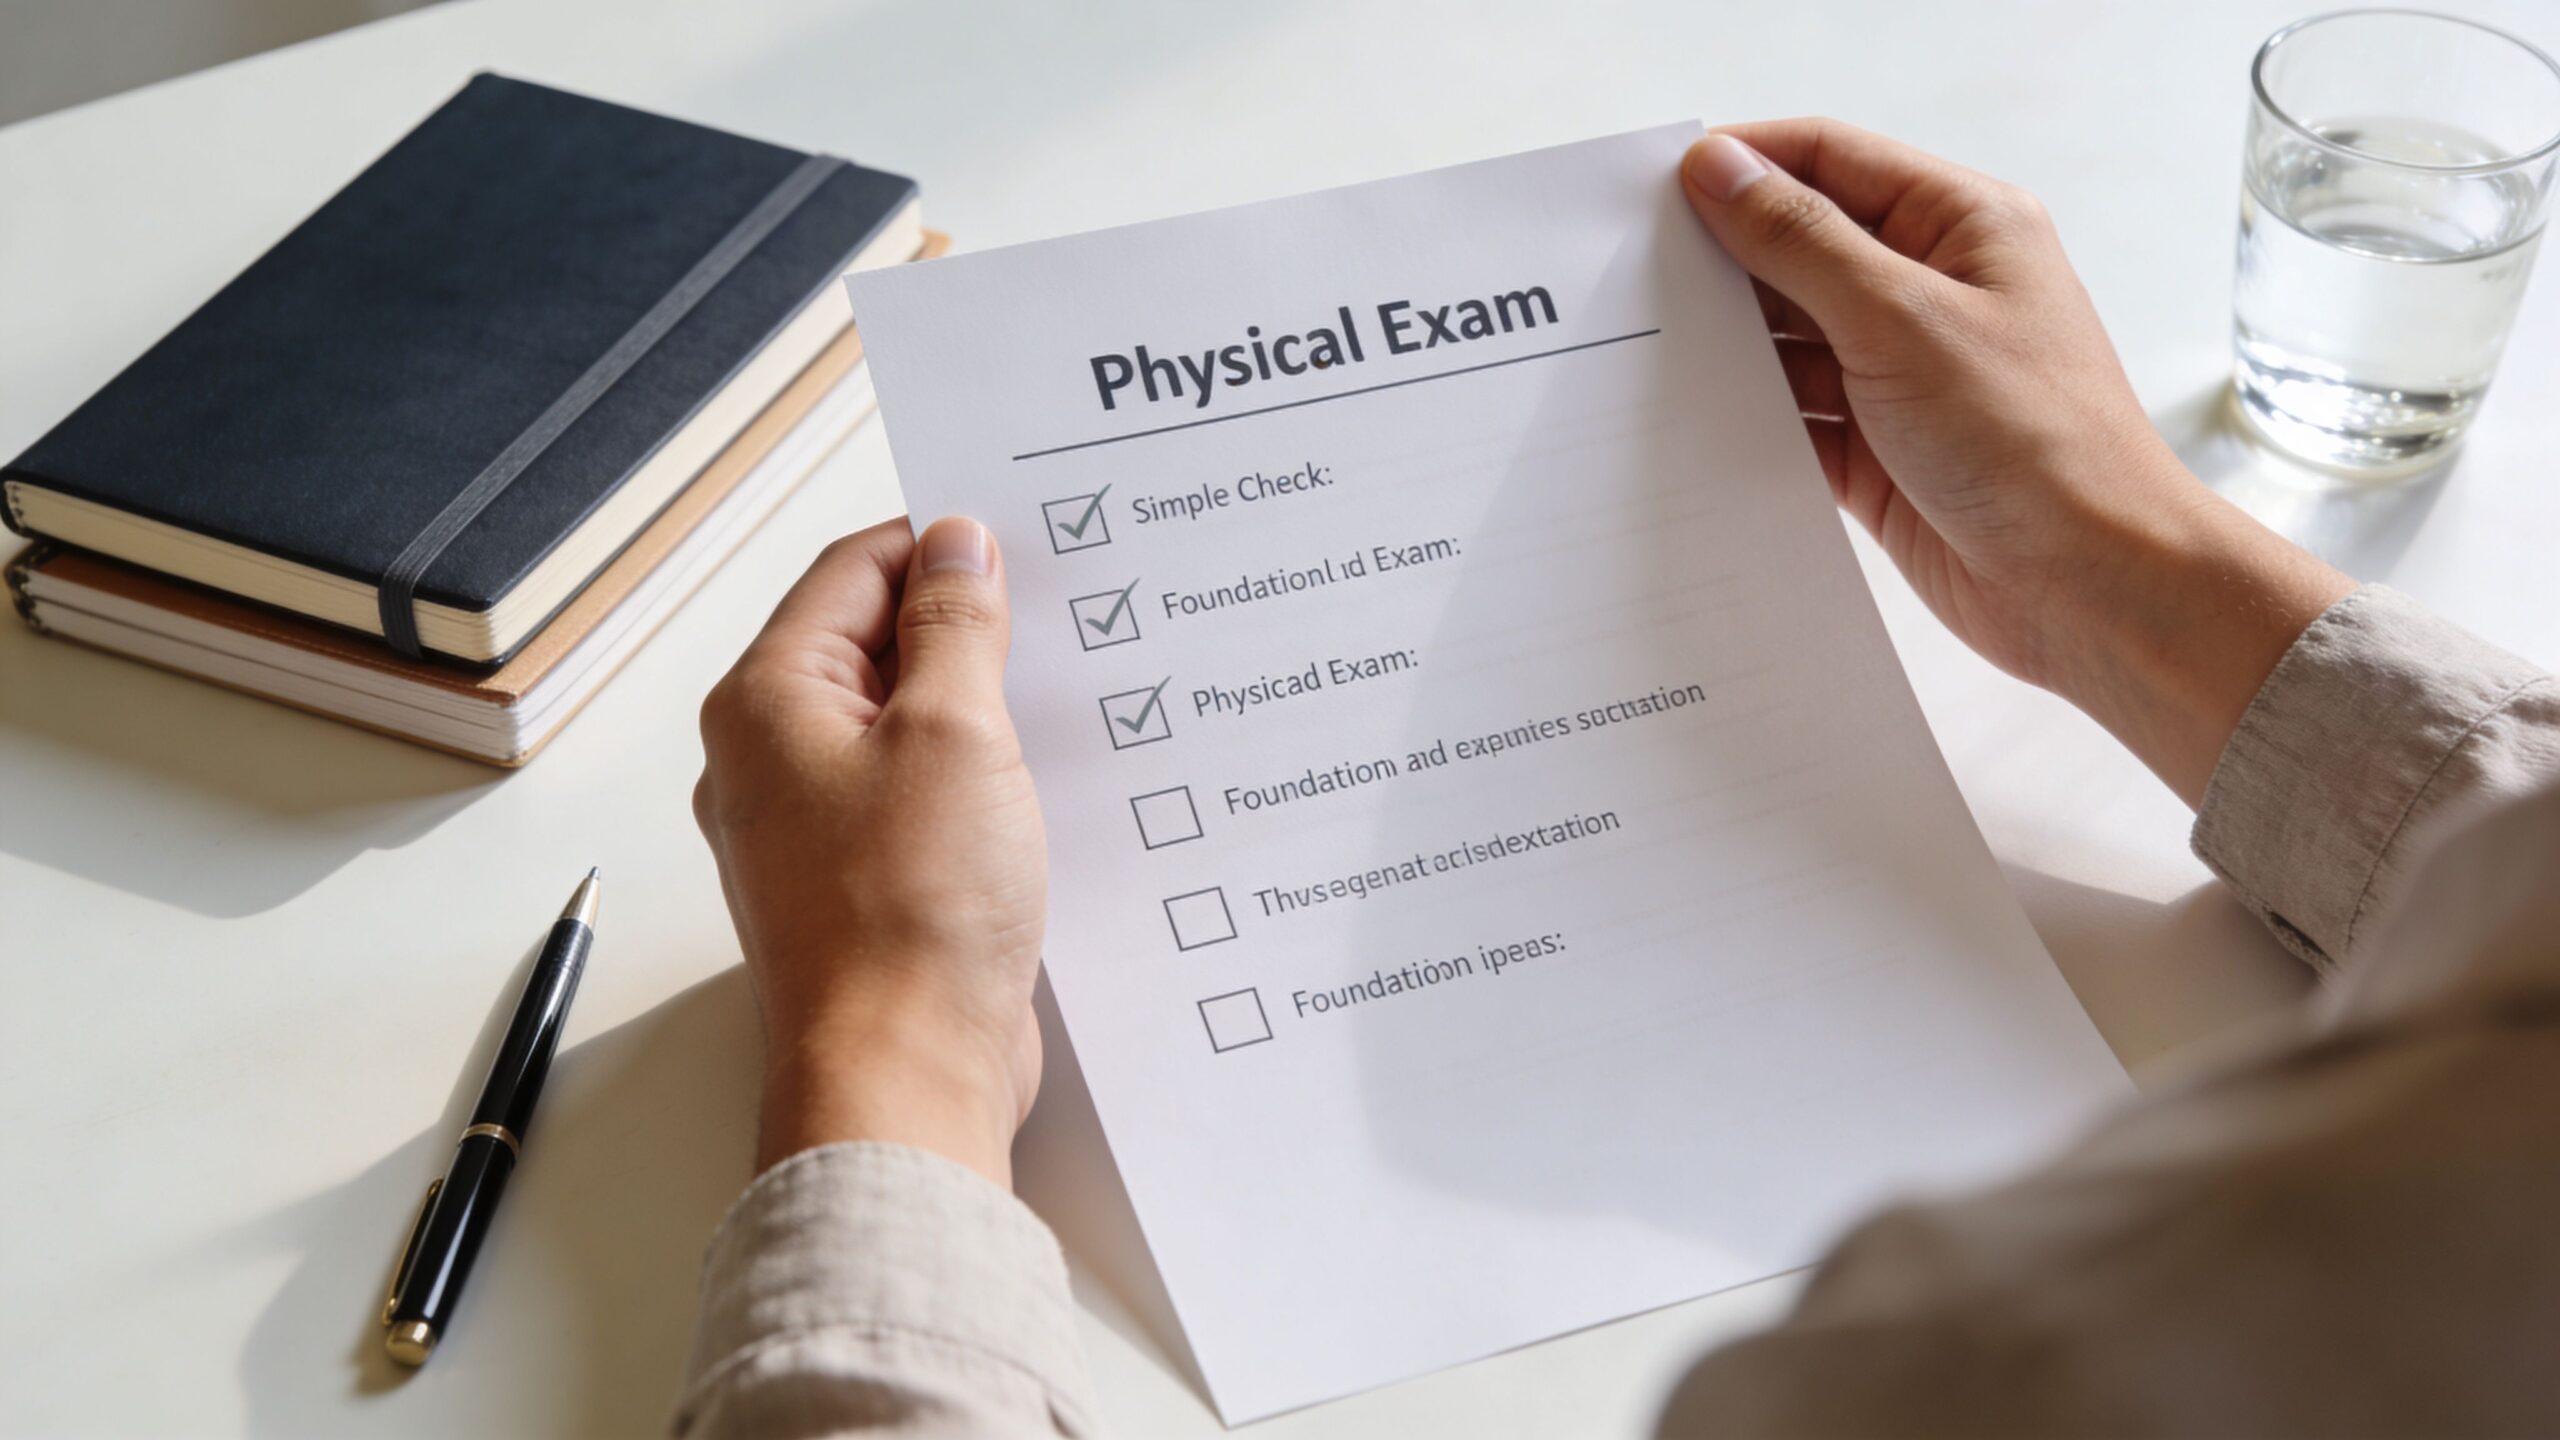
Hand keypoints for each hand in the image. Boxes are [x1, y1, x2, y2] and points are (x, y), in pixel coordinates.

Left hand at [693, 516, 1044, 1183]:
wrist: (904, 1073)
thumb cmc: (910, 916)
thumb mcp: (954, 733)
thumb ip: (957, 627)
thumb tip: (958, 546)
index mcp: (768, 702)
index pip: (853, 572)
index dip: (939, 548)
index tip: (1021, 546)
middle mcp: (772, 760)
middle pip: (874, 646)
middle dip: (966, 629)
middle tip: (1057, 616)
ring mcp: (814, 828)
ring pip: (903, 725)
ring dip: (979, 707)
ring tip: (1060, 698)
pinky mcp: (863, 884)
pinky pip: (918, 797)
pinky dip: (975, 777)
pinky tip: (1041, 783)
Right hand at [1681, 119, 2350, 803]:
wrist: (2093, 585)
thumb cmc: (2034, 442)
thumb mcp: (1902, 319)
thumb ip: (1801, 242)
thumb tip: (1720, 171)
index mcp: (1961, 226)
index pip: (1830, 161)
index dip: (1744, 164)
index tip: (1654, 190)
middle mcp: (1931, 291)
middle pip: (1800, 248)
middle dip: (1723, 262)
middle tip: (1631, 279)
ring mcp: (1904, 374)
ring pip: (1788, 338)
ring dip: (1730, 349)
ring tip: (1648, 357)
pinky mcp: (1880, 451)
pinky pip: (1794, 418)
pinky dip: (1749, 421)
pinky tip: (1694, 427)